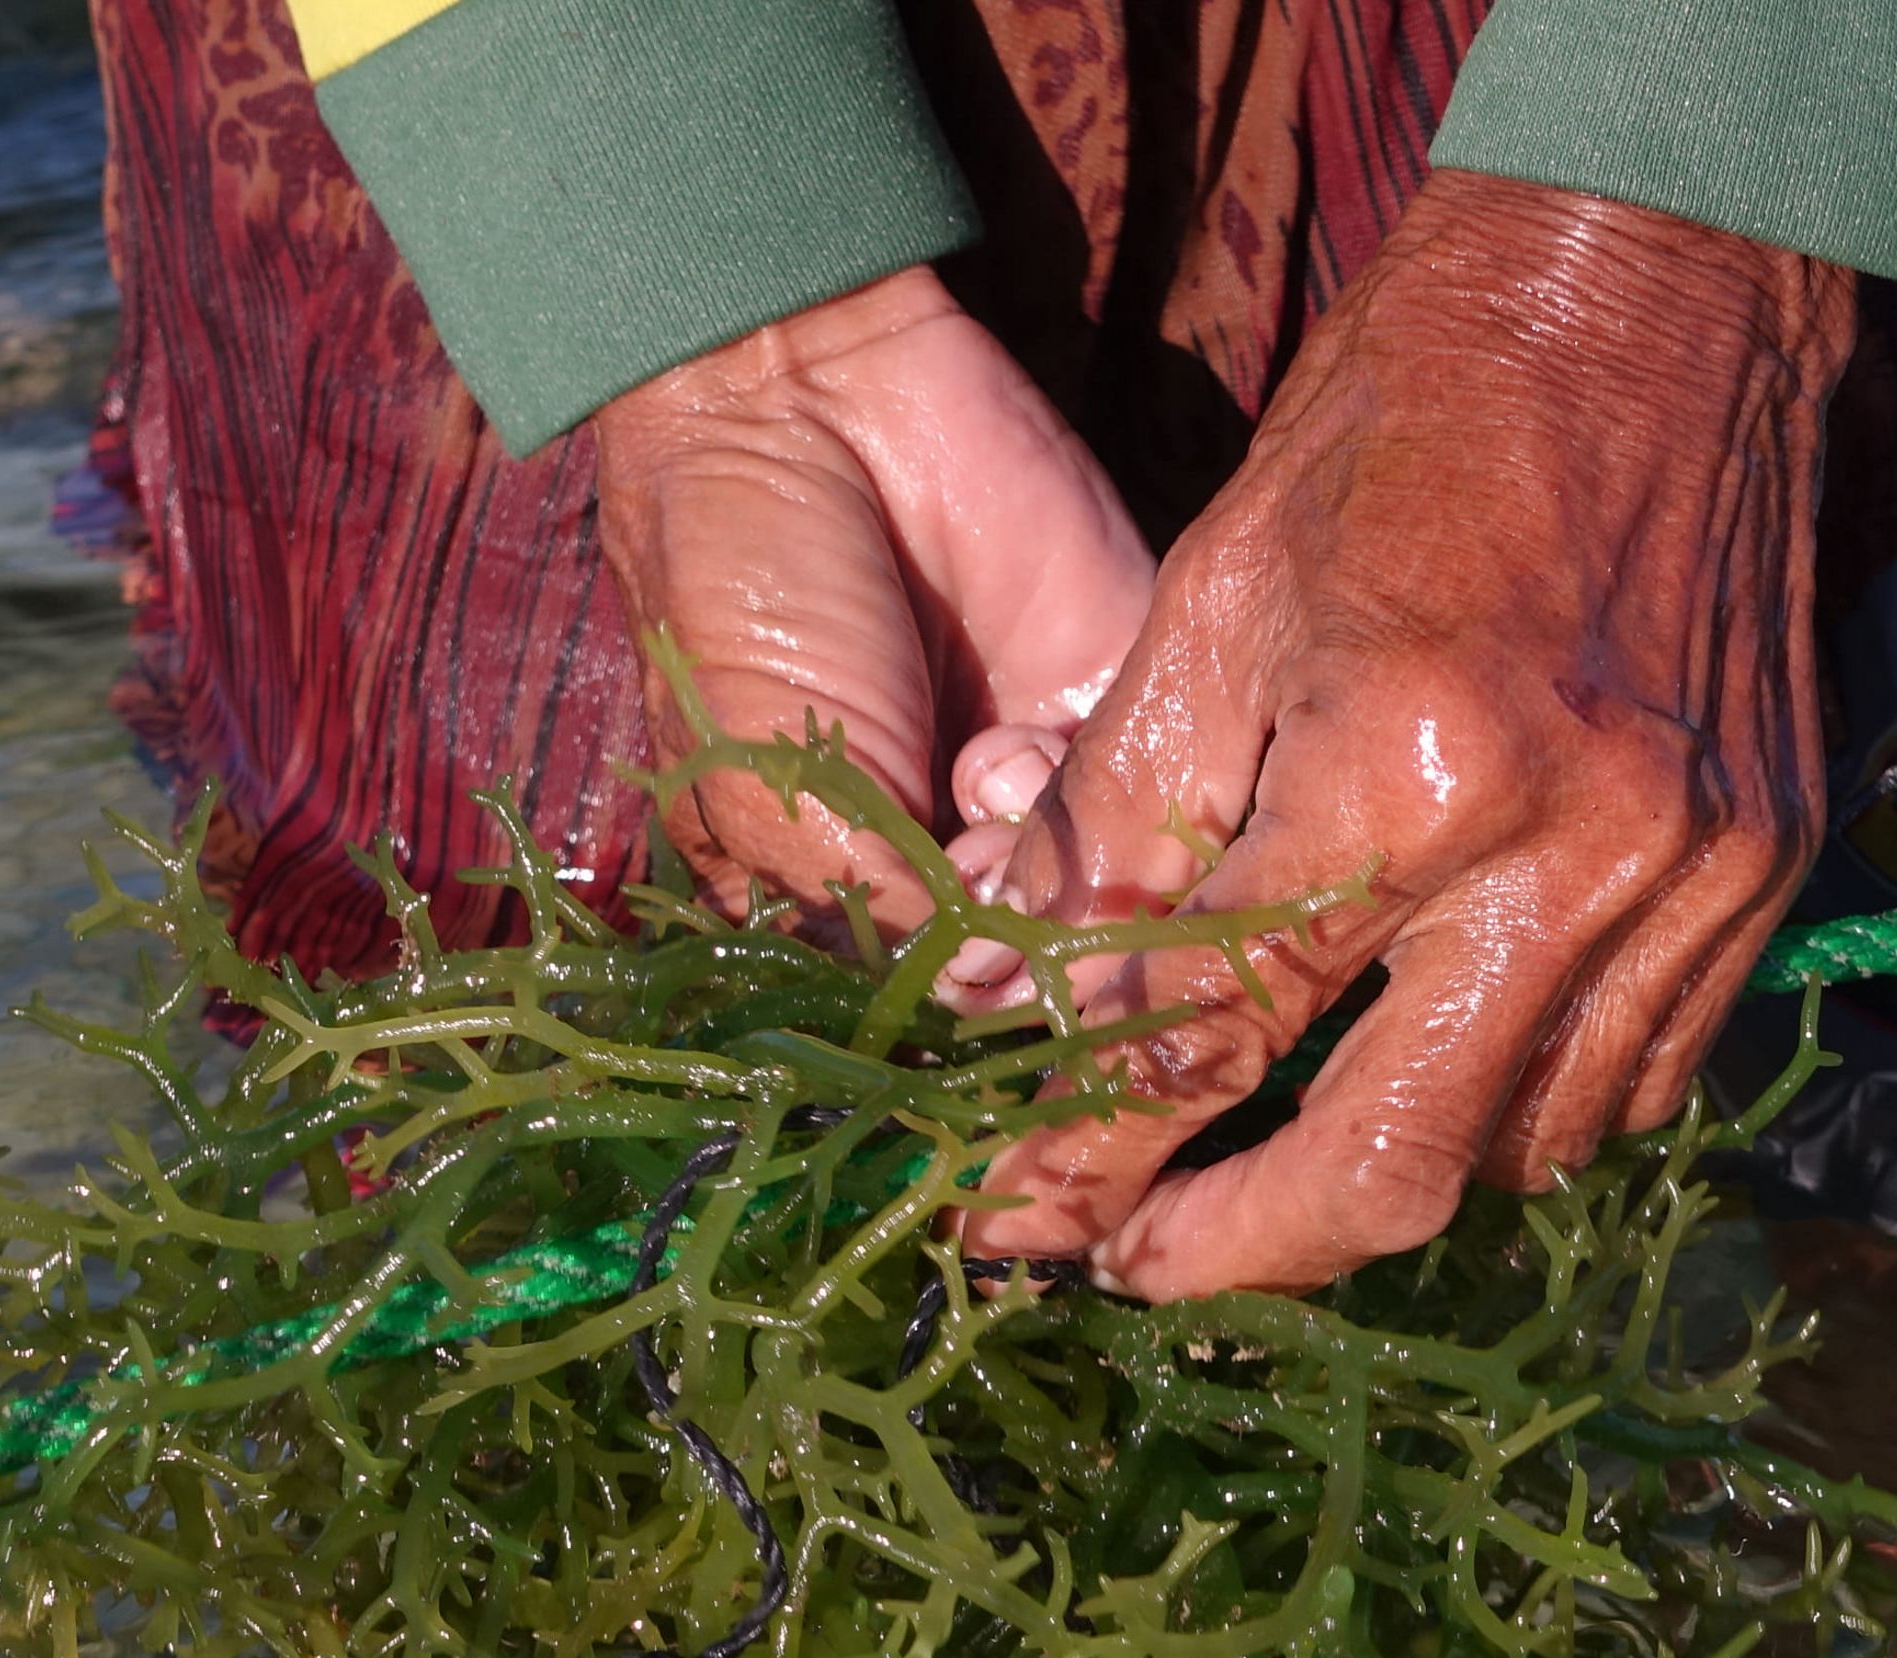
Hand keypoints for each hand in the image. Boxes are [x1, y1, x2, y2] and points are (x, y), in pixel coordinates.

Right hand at [592, 268, 1152, 939]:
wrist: (807, 395)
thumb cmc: (744, 592)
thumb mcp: (765, 780)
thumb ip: (871, 907)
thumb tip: (973, 1000)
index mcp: (837, 879)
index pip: (912, 1006)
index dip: (934, 1024)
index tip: (929, 1000)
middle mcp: (944, 845)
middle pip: (1022, 968)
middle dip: (1001, 951)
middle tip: (957, 880)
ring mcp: (1038, 775)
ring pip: (1090, 899)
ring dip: (1039, 871)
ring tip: (969, 785)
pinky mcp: (1117, 696)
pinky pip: (1152, 799)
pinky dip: (1083, 797)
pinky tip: (1010, 741)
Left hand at [948, 171, 1857, 1297]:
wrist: (1660, 285)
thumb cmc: (1410, 414)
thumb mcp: (1214, 595)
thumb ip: (1114, 824)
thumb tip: (1008, 1002)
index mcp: (1408, 769)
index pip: (1214, 1035)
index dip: (1093, 1157)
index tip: (1016, 1223)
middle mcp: (1573, 854)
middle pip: (1395, 1164)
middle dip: (1250, 1250)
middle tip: (1142, 1264)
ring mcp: (1695, 877)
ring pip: (1529, 1147)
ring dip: (1387, 1176)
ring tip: (1277, 1157)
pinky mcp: (1767, 870)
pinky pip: (1639, 1076)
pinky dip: (1522, 1106)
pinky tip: (1435, 1062)